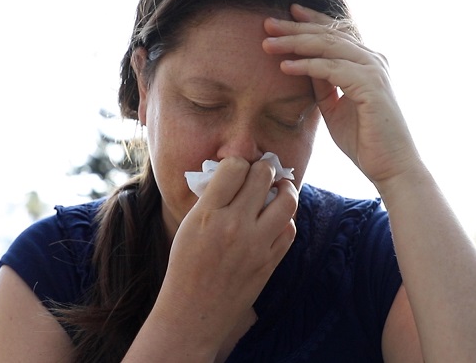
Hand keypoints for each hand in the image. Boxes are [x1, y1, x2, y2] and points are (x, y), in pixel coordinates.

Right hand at [154, 157, 297, 352]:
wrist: (193, 314)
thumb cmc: (185, 267)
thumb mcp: (188, 226)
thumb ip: (211, 199)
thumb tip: (235, 173)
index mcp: (207, 214)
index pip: (234, 167)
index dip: (238, 163)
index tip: (238, 169)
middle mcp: (234, 226)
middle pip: (263, 175)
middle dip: (264, 168)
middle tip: (262, 172)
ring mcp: (256, 245)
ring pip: (287, 199)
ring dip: (284, 188)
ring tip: (278, 188)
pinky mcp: (270, 262)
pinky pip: (290, 228)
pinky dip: (286, 218)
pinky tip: (276, 218)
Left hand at [263, 4, 420, 186]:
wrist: (391, 167)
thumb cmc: (364, 141)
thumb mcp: (334, 107)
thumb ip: (323, 85)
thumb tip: (302, 64)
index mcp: (366, 63)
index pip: (336, 33)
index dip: (311, 20)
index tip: (286, 13)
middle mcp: (372, 60)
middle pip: (328, 34)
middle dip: (295, 28)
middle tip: (267, 23)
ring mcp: (374, 70)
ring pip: (328, 46)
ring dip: (296, 43)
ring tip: (268, 44)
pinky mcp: (370, 85)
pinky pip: (331, 69)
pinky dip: (307, 65)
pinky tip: (285, 66)